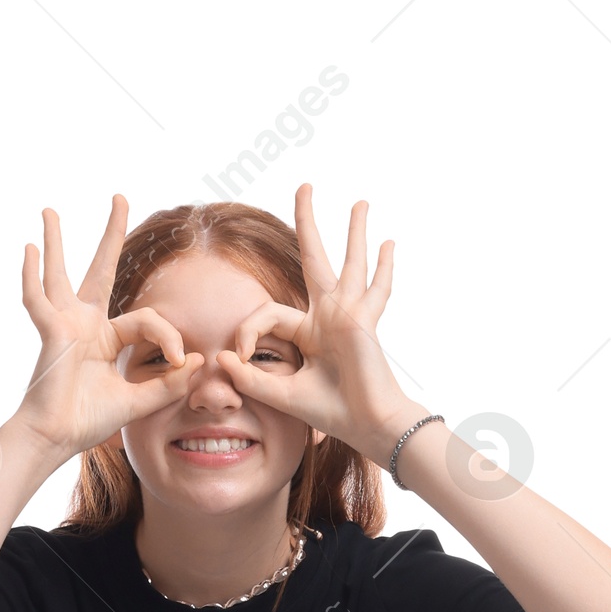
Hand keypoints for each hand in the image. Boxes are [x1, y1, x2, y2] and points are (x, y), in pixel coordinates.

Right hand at [12, 195, 200, 460]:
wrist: (56, 438)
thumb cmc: (88, 421)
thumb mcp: (138, 401)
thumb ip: (168, 384)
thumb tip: (199, 361)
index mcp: (106, 338)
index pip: (147, 319)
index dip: (168, 335)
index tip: (182, 360)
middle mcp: (85, 324)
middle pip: (101, 269)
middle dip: (112, 233)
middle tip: (120, 197)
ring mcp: (64, 325)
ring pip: (61, 274)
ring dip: (56, 241)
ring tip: (50, 210)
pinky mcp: (51, 332)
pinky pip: (37, 300)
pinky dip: (31, 276)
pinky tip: (29, 249)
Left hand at [217, 185, 420, 466]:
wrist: (367, 426)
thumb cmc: (332, 412)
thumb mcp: (283, 395)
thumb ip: (252, 378)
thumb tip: (221, 360)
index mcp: (308, 333)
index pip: (268, 313)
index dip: (248, 331)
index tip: (241, 356)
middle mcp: (328, 317)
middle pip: (313, 259)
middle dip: (307, 222)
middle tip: (305, 186)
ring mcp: (348, 314)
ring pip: (349, 262)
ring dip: (354, 231)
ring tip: (360, 202)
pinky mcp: (362, 320)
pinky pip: (375, 289)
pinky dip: (383, 268)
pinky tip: (389, 243)